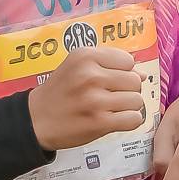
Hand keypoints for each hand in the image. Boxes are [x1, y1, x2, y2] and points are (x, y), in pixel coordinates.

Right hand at [28, 46, 147, 150]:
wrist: (35, 120)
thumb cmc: (60, 92)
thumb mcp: (77, 67)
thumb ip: (109, 65)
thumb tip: (143, 75)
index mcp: (85, 56)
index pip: (128, 60)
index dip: (123, 72)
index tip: (109, 80)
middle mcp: (90, 75)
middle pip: (135, 80)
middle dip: (127, 90)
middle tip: (110, 97)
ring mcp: (95, 100)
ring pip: (137, 100)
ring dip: (128, 107)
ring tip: (111, 109)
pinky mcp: (99, 123)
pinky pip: (134, 119)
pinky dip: (129, 121)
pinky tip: (115, 120)